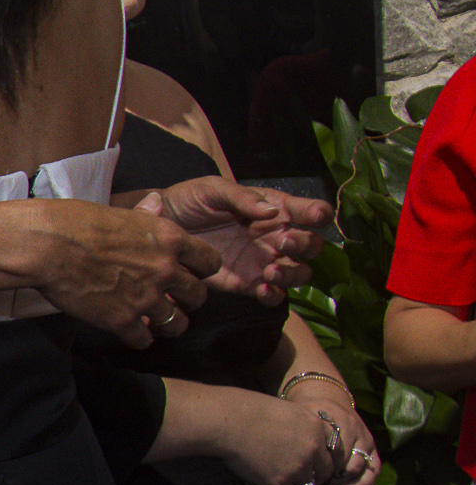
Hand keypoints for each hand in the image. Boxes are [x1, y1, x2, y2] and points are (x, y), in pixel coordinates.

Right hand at [33, 194, 218, 348]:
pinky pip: (144, 340)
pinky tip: (128, 330)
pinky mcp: (122, 320)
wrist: (46, 245)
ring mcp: (146, 297)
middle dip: (188, 300)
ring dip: (167, 324)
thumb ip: (144, 214)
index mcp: (168, 239)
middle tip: (172, 300)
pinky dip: (138, 338)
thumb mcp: (119, 212)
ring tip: (154, 322)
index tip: (188, 274)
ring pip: (177, 324)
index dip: (201, 270)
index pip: (210, 262)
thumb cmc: (76, 222)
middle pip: (198, 296)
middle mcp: (164, 269)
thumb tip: (157, 202)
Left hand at [147, 177, 327, 302]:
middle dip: (305, 245)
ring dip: (292, 274)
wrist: (164, 226)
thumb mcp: (213, 189)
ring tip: (270, 271)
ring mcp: (265, 261)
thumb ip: (242, 198)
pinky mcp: (248, 283)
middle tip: (283, 242)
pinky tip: (262, 288)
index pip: (311, 211)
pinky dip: (274, 295)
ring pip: (299, 274)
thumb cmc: (192, 201)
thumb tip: (271, 210)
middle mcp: (276, 236)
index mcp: (275, 209)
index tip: (313, 216)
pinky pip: (273, 295)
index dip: (319, 214)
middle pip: (312, 246)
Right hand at [218, 389, 348, 484]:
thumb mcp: (285, 409)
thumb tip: (294, 436)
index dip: (326, 459)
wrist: (228, 421)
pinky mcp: (280, 484)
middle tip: (309, 478)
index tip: (320, 464)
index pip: (333, 450)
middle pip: (326, 471)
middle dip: (319, 476)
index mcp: (316, 428)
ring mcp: (298, 469)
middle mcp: (313, 450)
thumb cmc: (247, 409)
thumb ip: (297, 425)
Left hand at [287, 386, 379, 484]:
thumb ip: (295, 436)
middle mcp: (351, 428)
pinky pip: (373, 469)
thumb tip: (284, 467)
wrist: (325, 395)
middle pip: (341, 460)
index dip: (317, 468)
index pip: (327, 450)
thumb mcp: (298, 418)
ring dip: (342, 482)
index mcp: (331, 420)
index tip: (305, 480)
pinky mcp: (371, 445)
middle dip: (329, 478)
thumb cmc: (306, 413)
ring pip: (357, 467)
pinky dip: (361, 483)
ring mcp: (364, 436)